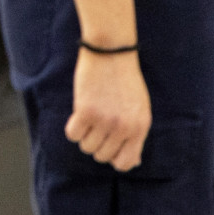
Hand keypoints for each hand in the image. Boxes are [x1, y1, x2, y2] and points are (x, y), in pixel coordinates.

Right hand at [66, 47, 150, 171]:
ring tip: (88, 118)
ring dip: (85, 136)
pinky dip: (73, 128)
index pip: (125, 162)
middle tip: (96, 126)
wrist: (111, 52)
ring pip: (86, 147)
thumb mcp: (140, 109)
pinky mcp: (85, 111)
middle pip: (102, 156)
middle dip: (97, 144)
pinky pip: (73, 135)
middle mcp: (123, 127)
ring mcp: (104, 120)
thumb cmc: (125, 80)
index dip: (113, 158)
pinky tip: (78, 116)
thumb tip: (134, 163)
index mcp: (140, 128)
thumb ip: (136, 135)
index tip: (108, 146)